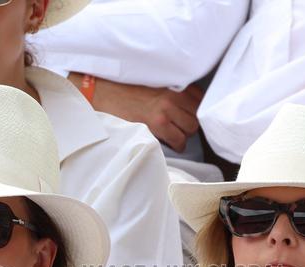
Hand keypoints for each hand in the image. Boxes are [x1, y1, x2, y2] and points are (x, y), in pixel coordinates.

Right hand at [75, 75, 202, 151]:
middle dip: (190, 123)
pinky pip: (178, 139)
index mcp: (172, 83)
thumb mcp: (152, 82)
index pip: (199, 98)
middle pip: (196, 114)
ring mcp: (165, 109)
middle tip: (181, 127)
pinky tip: (174, 144)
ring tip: (176, 135)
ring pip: (191, 128)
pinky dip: (178, 145)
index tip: (188, 114)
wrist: (104, 91)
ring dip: (184, 134)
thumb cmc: (124, 89)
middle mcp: (172, 94)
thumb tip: (184, 105)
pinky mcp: (156, 123)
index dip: (194, 109)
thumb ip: (169, 90)